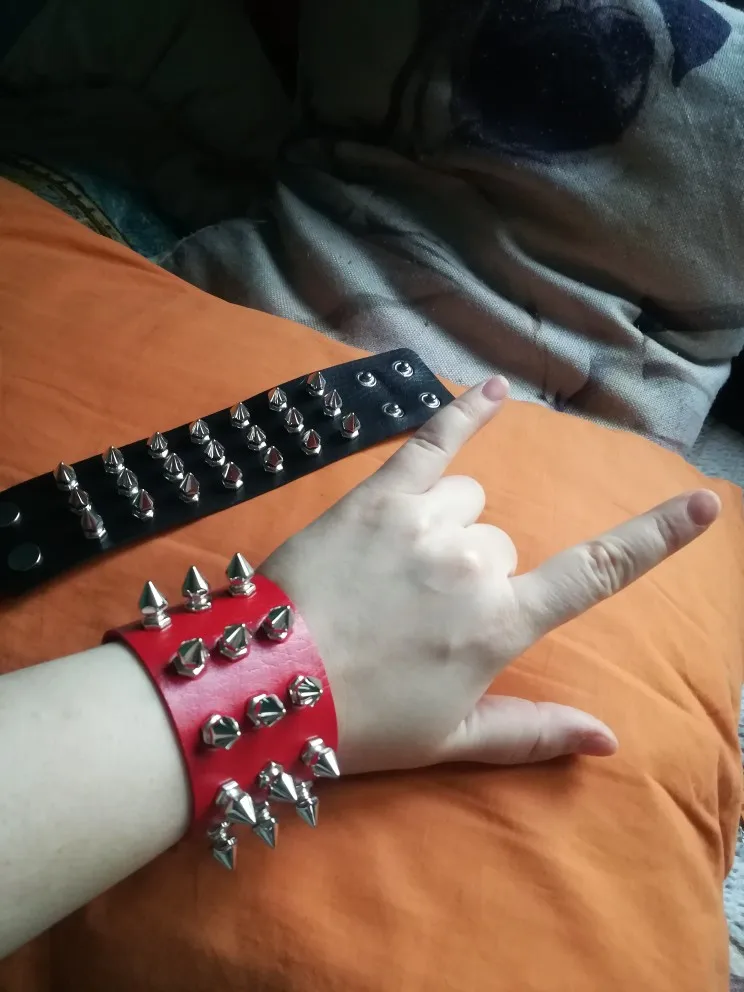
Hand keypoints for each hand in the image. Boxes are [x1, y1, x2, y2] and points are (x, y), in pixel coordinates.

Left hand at [261, 377, 720, 774]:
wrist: (265, 685)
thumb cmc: (360, 721)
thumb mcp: (450, 738)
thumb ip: (532, 732)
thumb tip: (609, 739)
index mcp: (500, 623)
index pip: (595, 572)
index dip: (654, 537)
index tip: (703, 502)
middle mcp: (474, 564)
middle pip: (504, 545)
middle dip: (475, 574)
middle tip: (416, 615)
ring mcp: (425, 522)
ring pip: (469, 503)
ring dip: (449, 527)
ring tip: (396, 569)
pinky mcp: (378, 496)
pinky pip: (432, 440)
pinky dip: (464, 411)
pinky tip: (493, 388)